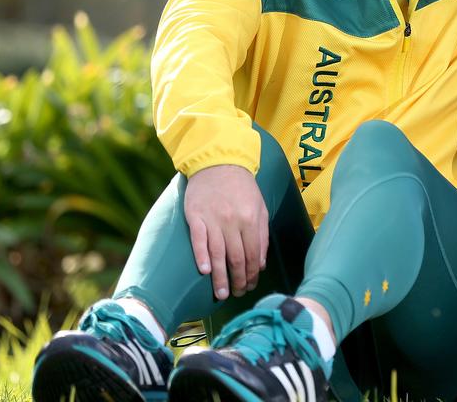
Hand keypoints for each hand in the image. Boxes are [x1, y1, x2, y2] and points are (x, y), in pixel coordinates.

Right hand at [183, 164, 268, 300]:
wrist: (218, 163)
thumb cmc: (242, 188)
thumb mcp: (260, 208)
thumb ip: (262, 236)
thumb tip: (260, 264)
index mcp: (251, 220)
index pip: (253, 255)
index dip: (251, 274)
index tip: (249, 286)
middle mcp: (233, 221)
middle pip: (236, 258)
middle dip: (237, 280)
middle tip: (236, 294)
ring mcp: (213, 219)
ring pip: (217, 253)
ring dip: (220, 277)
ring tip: (220, 294)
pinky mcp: (195, 216)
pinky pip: (198, 239)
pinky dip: (201, 256)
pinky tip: (204, 271)